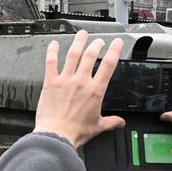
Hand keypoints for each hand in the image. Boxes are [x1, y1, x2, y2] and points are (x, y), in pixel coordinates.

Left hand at [33, 30, 125, 148]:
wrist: (56, 135)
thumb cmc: (75, 132)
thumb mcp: (98, 127)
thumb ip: (111, 122)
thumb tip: (120, 122)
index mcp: (95, 91)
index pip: (108, 65)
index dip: (114, 50)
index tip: (116, 43)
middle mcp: (81, 82)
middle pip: (91, 55)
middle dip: (96, 44)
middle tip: (99, 41)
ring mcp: (65, 80)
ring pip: (73, 54)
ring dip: (78, 42)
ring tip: (82, 35)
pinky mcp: (51, 82)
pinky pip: (51, 62)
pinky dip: (52, 51)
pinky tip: (53, 44)